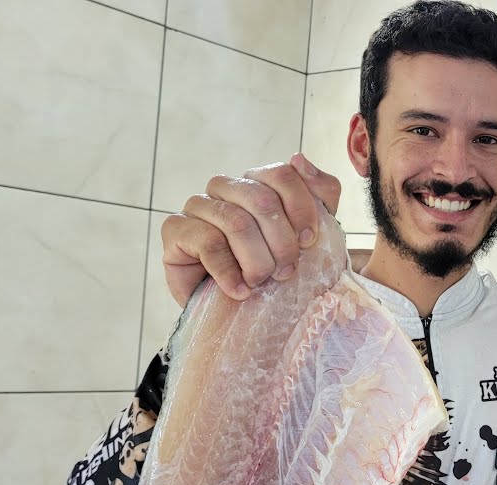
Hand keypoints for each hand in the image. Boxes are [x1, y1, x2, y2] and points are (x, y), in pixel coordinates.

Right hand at [160, 153, 342, 306]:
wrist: (242, 315)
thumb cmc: (277, 272)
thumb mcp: (312, 234)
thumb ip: (320, 194)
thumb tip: (299, 158)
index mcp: (257, 182)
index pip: (281, 175)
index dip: (302, 209)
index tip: (310, 242)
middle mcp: (225, 188)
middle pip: (261, 199)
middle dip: (282, 243)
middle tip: (287, 272)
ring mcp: (198, 206)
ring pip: (237, 223)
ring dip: (258, 262)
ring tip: (262, 284)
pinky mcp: (175, 230)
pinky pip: (207, 243)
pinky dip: (229, 274)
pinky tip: (240, 291)